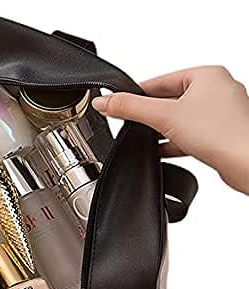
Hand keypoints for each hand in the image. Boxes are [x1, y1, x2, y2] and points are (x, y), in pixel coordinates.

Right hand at [92, 66, 248, 193]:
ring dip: (162, 130)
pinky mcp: (221, 134)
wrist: (246, 163)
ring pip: (180, 118)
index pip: (160, 80)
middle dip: (150, 115)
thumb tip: (104, 102)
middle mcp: (217, 90)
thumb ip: (130, 108)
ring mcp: (221, 113)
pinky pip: (191, 134)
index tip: (120, 103)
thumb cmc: (222, 134)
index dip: (137, 93)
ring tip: (147, 139)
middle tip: (131, 124)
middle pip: (169, 100)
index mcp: (207, 75)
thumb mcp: (163, 116)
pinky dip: (174, 142)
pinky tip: (163, 151)